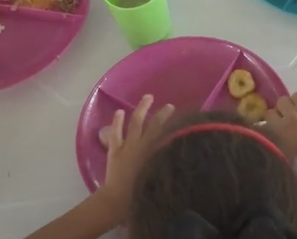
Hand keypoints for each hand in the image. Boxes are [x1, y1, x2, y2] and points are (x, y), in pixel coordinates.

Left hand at [100, 95, 174, 215]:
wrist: (119, 200)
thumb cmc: (141, 194)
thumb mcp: (160, 181)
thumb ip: (168, 168)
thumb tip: (179, 160)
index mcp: (156, 153)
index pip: (168, 134)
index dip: (175, 125)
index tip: (182, 118)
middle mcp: (144, 145)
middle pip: (155, 125)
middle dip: (162, 114)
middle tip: (169, 106)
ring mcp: (128, 145)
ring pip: (136, 123)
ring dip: (142, 109)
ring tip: (147, 97)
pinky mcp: (115, 149)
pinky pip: (116, 133)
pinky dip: (117, 121)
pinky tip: (119, 111)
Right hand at [265, 90, 296, 173]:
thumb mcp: (294, 147)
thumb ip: (285, 133)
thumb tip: (281, 124)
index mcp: (283, 130)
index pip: (269, 113)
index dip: (276, 115)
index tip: (281, 118)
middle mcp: (292, 115)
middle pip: (282, 100)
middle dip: (287, 106)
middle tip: (296, 113)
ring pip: (296, 94)